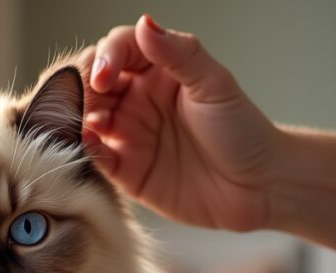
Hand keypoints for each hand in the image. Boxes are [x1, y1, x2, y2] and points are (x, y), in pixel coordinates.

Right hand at [80, 14, 281, 231]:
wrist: (259, 186)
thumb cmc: (242, 131)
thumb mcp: (214, 85)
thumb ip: (179, 53)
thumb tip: (144, 23)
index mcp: (157, 71)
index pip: (117, 50)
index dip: (104, 58)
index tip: (104, 75)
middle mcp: (136, 99)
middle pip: (92, 83)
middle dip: (81, 87)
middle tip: (83, 99)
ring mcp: (128, 135)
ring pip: (86, 118)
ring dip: (76, 117)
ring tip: (81, 122)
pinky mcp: (125, 170)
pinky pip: (95, 156)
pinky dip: (84, 148)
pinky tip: (87, 144)